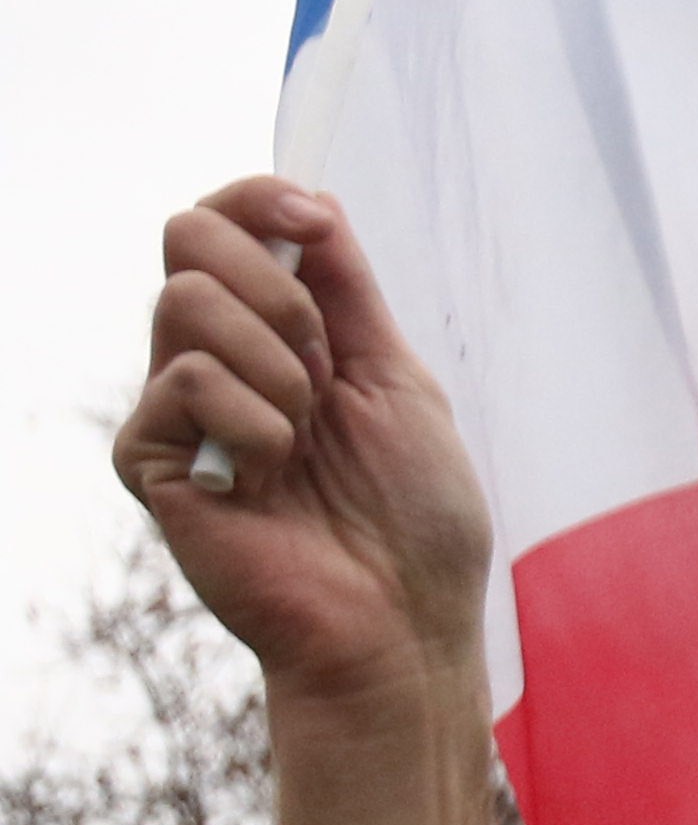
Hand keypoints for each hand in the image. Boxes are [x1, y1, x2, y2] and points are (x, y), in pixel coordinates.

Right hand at [115, 183, 502, 824]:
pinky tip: (273, 476)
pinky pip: (182, 381)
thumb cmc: (416, 521)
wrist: (403, 626)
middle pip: (186, 237)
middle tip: (323, 365)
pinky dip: (251, 420)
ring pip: (183, 300)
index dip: (258, 199)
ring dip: (276, 363)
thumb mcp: (399, 383)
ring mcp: (178, 410)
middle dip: (272, 284)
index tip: (312, 219)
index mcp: (275, 338)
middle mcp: (215, 361)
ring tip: (307, 438)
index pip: (226, 224)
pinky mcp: (153, 461)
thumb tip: (312, 201)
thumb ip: (348, 293)